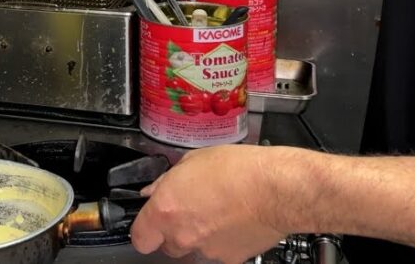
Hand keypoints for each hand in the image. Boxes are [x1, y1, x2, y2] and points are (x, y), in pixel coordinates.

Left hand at [130, 145, 291, 263]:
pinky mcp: (230, 259)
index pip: (139, 237)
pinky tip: (231, 222)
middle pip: (166, 246)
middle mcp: (182, 235)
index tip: (150, 223)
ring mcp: (206, 250)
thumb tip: (154, 190)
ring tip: (214, 213)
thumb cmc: (238, 170)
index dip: (144, 230)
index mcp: (166, 210)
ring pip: (192, 250)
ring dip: (197, 237)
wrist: (275, 188)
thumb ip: (167, 181)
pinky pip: (216, 253)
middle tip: (188, 211)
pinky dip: (220, 242)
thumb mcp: (192, 161)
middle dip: (173, 232)